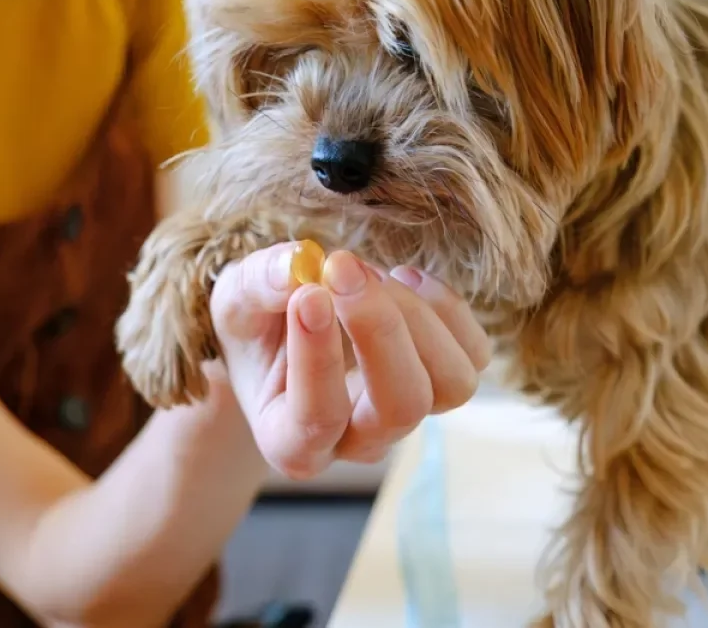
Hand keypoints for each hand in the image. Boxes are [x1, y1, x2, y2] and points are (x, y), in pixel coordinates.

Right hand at [208, 243, 491, 478]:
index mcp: (292, 441)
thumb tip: (296, 265)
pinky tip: (402, 277)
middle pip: (399, 409)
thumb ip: (256, 287)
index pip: (316, 419)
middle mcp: (356, 441)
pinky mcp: (442, 383)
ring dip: (415, 316)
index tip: (310, 294)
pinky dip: (445, 307)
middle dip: (380, 331)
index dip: (319, 359)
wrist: (279, 335)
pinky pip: (472, 355)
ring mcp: (406, 416)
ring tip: (370, 273)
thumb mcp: (235, 303)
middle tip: (344, 267)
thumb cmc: (254, 327)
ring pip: (449, 386)